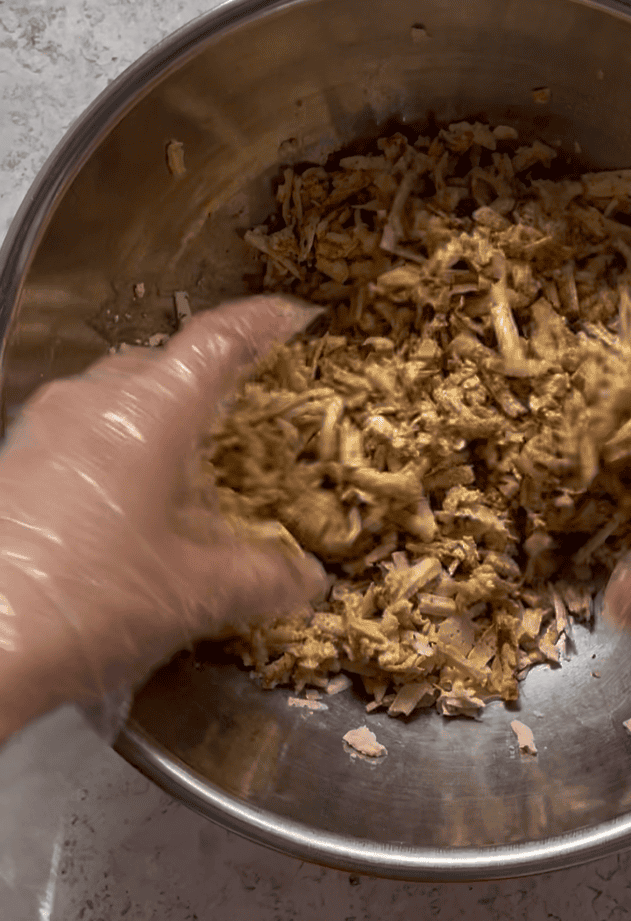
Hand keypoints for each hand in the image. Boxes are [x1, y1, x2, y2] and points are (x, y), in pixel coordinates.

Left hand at [0, 296, 327, 739]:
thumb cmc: (86, 603)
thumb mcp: (194, 595)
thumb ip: (263, 577)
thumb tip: (310, 579)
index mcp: (148, 412)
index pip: (215, 340)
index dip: (261, 323)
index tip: (293, 317)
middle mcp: (91, 401)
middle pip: (162, 363)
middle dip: (208, 380)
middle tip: (247, 413)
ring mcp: (42, 428)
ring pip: (115, 398)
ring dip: (159, 419)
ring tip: (190, 468)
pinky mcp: (11, 461)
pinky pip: (80, 433)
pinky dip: (117, 450)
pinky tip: (129, 507)